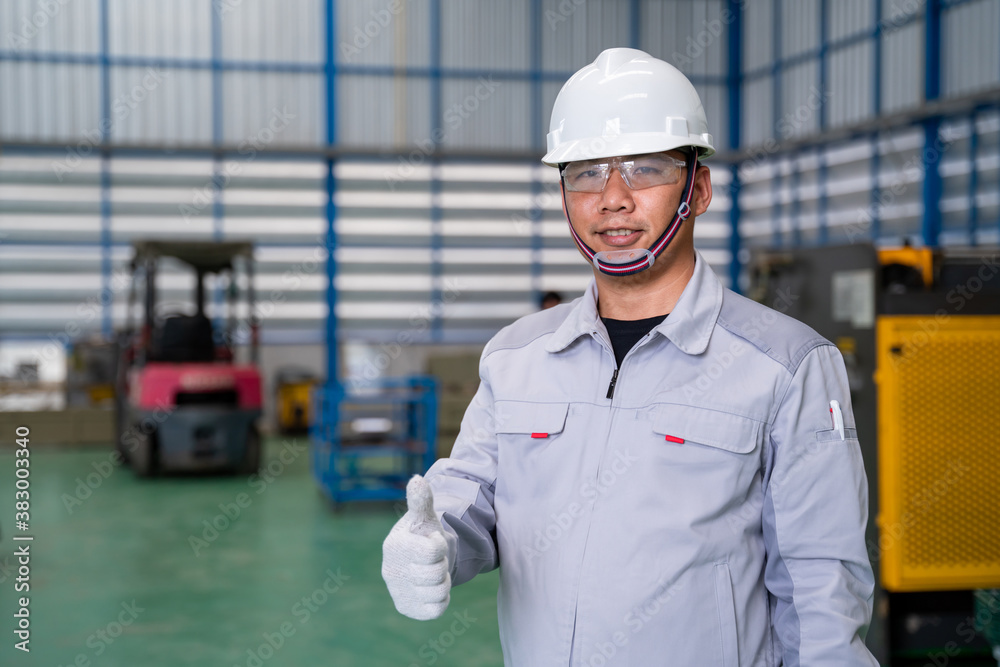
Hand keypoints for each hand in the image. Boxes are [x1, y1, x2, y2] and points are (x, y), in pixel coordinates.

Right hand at [381, 475, 450, 619]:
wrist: (419, 559)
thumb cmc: (421, 534)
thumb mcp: (424, 516)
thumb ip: (421, 500)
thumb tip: (417, 480)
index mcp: (395, 546)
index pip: (434, 551)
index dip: (440, 545)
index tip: (432, 540)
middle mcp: (391, 571)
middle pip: (436, 574)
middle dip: (442, 564)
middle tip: (434, 560)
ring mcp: (397, 591)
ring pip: (438, 592)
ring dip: (443, 581)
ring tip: (433, 571)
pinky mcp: (406, 608)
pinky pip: (435, 610)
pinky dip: (441, 599)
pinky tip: (432, 587)